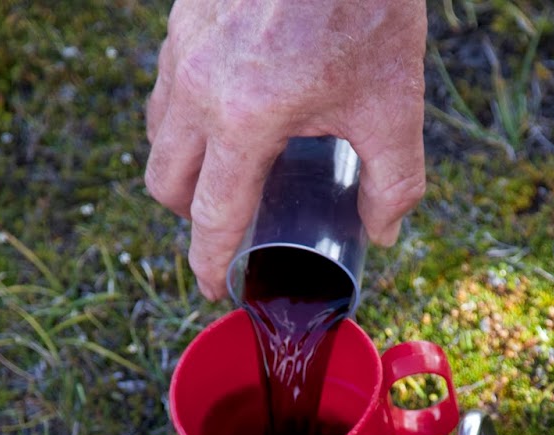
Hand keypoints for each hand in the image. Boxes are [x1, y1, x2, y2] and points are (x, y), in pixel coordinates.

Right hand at [145, 0, 427, 299]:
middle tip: (227, 225)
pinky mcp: (184, 17)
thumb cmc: (365, 4)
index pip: (211, 216)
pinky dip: (187, 112)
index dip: (208, 263)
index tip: (211, 288)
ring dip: (184, 163)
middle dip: (189, 215)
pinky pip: (168, 84)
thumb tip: (387, 231)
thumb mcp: (394, 102)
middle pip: (164, 181)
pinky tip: (229, 106)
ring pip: (159, 130)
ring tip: (230, 168)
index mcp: (244, 119)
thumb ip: (394, 179)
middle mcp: (198, 87)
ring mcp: (182, 47)